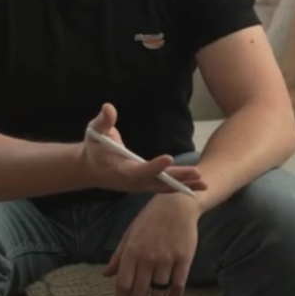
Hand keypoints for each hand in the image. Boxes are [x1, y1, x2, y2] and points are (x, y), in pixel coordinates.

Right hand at [83, 103, 206, 193]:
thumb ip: (103, 121)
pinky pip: (164, 187)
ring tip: (204, 182)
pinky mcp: (145, 185)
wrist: (90, 168)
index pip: (139, 170)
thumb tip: (108, 108)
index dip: (154, 166)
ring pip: (163, 187)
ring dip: (184, 185)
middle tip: (197, 173)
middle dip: (178, 178)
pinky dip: (181, 187)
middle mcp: (132, 181)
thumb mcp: (95, 131)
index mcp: (120, 169)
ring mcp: (139, 186)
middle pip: (157, 181)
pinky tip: (198, 185)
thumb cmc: (94, 147)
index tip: (169, 158)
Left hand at [103, 193, 201, 295]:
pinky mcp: (184, 259)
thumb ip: (118, 256)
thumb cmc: (150, 218)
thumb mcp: (129, 233)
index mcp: (132, 252)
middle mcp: (148, 258)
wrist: (177, 203)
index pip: (123, 284)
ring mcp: (167, 259)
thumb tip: (106, 275)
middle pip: (141, 292)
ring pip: (160, 292)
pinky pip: (178, 285)